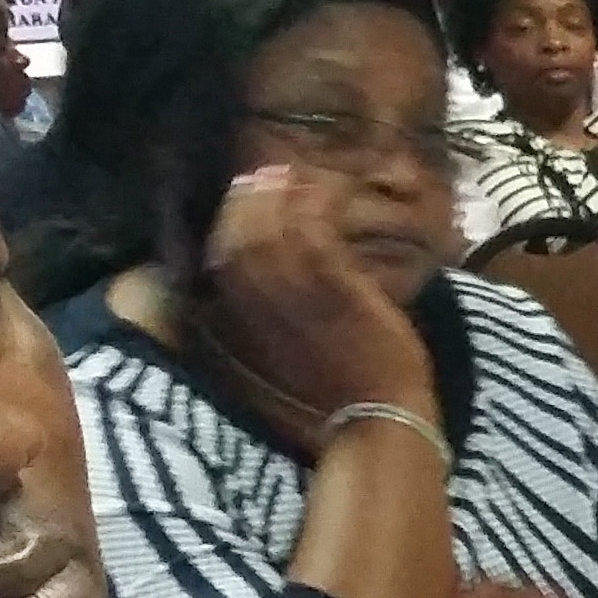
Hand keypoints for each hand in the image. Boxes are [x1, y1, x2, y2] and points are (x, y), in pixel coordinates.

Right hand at [196, 161, 436, 430]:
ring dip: (280, 196)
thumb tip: (264, 286)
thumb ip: (269, 322)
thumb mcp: (287, 359)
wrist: (379, 423)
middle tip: (264, 173)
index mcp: (245, 329)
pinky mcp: (337, 293)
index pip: (218, 264)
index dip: (225, 225)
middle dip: (246, 200)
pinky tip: (326, 191)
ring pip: (271, 233)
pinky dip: (315, 206)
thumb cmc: (340, 395)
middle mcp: (262, 312)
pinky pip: (315, 237)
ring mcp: (299, 301)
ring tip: (294, 175)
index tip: (239, 198)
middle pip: (236, 240)